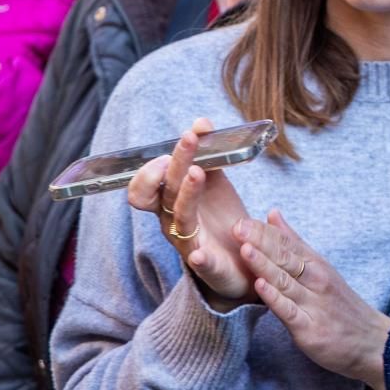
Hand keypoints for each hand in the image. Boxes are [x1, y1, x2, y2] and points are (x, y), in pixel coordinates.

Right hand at [127, 118, 252, 307]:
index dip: (152, 165)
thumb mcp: (214, 182)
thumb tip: (201, 123)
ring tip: (198, 173)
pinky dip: (200, 258)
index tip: (177, 142)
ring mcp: (189, 243)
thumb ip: (206, 154)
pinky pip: (201, 263)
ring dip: (187, 193)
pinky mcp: (210, 266)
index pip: (145, 185)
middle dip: (174, 164)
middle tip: (188, 140)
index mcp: (170, 201)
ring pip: (180, 218)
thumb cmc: (219, 217)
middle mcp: (173, 221)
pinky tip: (201, 254)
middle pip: (165, 191)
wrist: (244, 259)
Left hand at [237, 210, 389, 389]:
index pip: (287, 243)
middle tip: (238, 227)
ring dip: (265, 265)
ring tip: (245, 250)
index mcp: (316, 264)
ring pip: (285, 282)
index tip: (241, 220)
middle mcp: (316, 280)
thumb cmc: (341, 305)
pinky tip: (261, 287)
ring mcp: (313, 304)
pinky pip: (290, 312)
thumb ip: (293, 242)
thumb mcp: (320, 267)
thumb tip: (271, 214)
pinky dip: (276, 299)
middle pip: (285, 258)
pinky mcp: (310, 328)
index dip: (263, 232)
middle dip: (260, 242)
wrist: (372, 341)